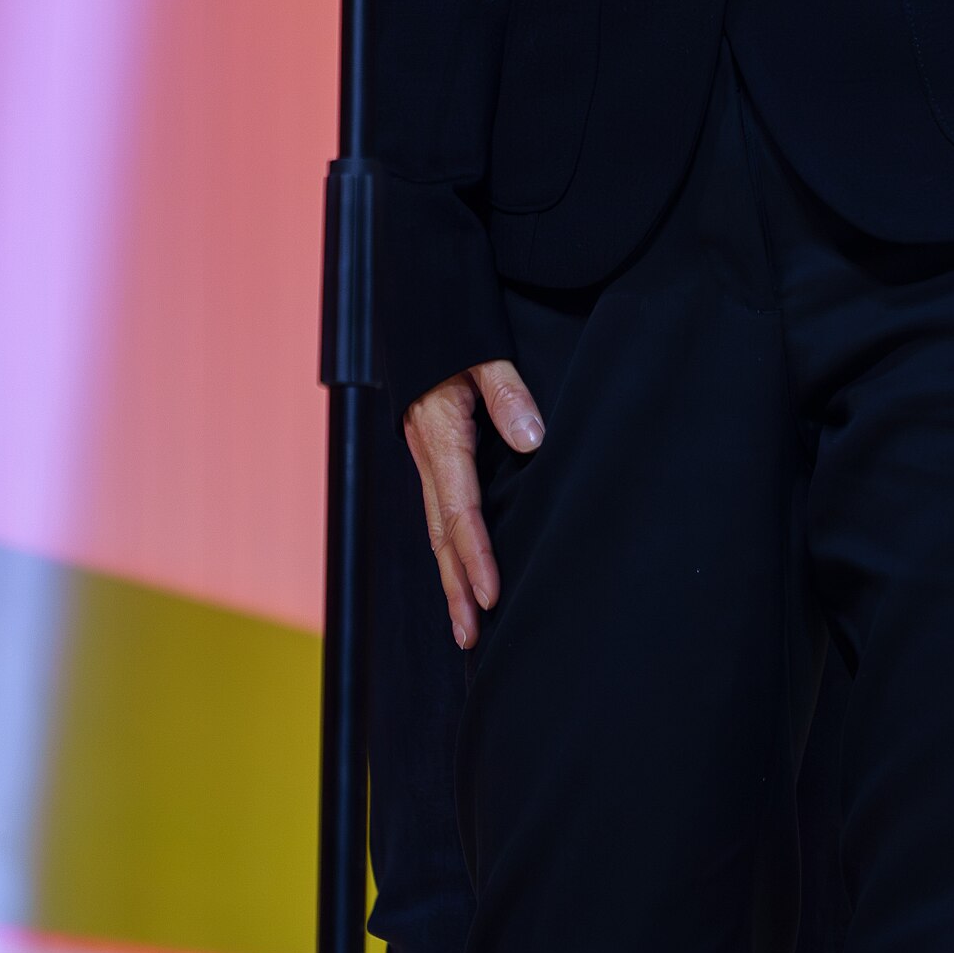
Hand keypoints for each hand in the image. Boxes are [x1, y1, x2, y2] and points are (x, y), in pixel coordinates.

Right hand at [404, 360, 544, 647]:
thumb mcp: (485, 353)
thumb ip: (507, 395)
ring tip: (466, 626)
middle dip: (456, 587)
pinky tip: (462, 573)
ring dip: (451, 577)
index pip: (460, 509)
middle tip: (471, 636)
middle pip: (441, 533)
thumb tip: (532, 440)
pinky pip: (440, 512)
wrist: (421, 316)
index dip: (477, 555)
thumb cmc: (456, 333)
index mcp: (441, 436)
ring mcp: (426, 458)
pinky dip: (450, 549)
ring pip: (437, 529)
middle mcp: (428, 456)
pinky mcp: (433, 457)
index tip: (492, 595)